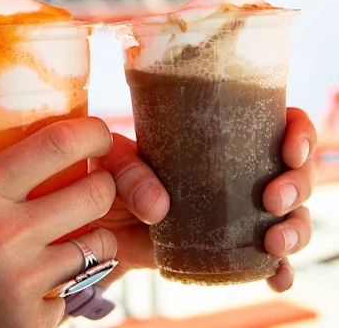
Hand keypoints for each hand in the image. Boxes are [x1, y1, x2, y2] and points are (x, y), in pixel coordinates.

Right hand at [0, 118, 118, 327]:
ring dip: (95, 237)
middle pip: (95, 192)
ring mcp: (21, 284)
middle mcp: (4, 236)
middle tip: (93, 185)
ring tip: (75, 236)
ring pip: (100, 245)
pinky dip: (68, 283)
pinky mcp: (31, 325)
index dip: (92, 132)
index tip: (98, 134)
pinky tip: (43, 282)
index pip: (56, 146)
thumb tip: (12, 166)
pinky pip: (77, 291)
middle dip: (103, 184)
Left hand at [93, 107, 316, 291]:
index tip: (289, 152)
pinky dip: (281, 269)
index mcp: (220, 137)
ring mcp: (239, 211)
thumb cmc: (111, 177)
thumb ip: (128, 171)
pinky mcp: (231, 247)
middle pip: (295, 172)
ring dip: (296, 229)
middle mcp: (238, 172)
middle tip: (272, 199)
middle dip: (297, 186)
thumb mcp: (113, 159)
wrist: (102, 224)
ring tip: (272, 241)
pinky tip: (277, 276)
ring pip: (293, 216)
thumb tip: (159, 206)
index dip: (297, 133)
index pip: (276, 123)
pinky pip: (269, 260)